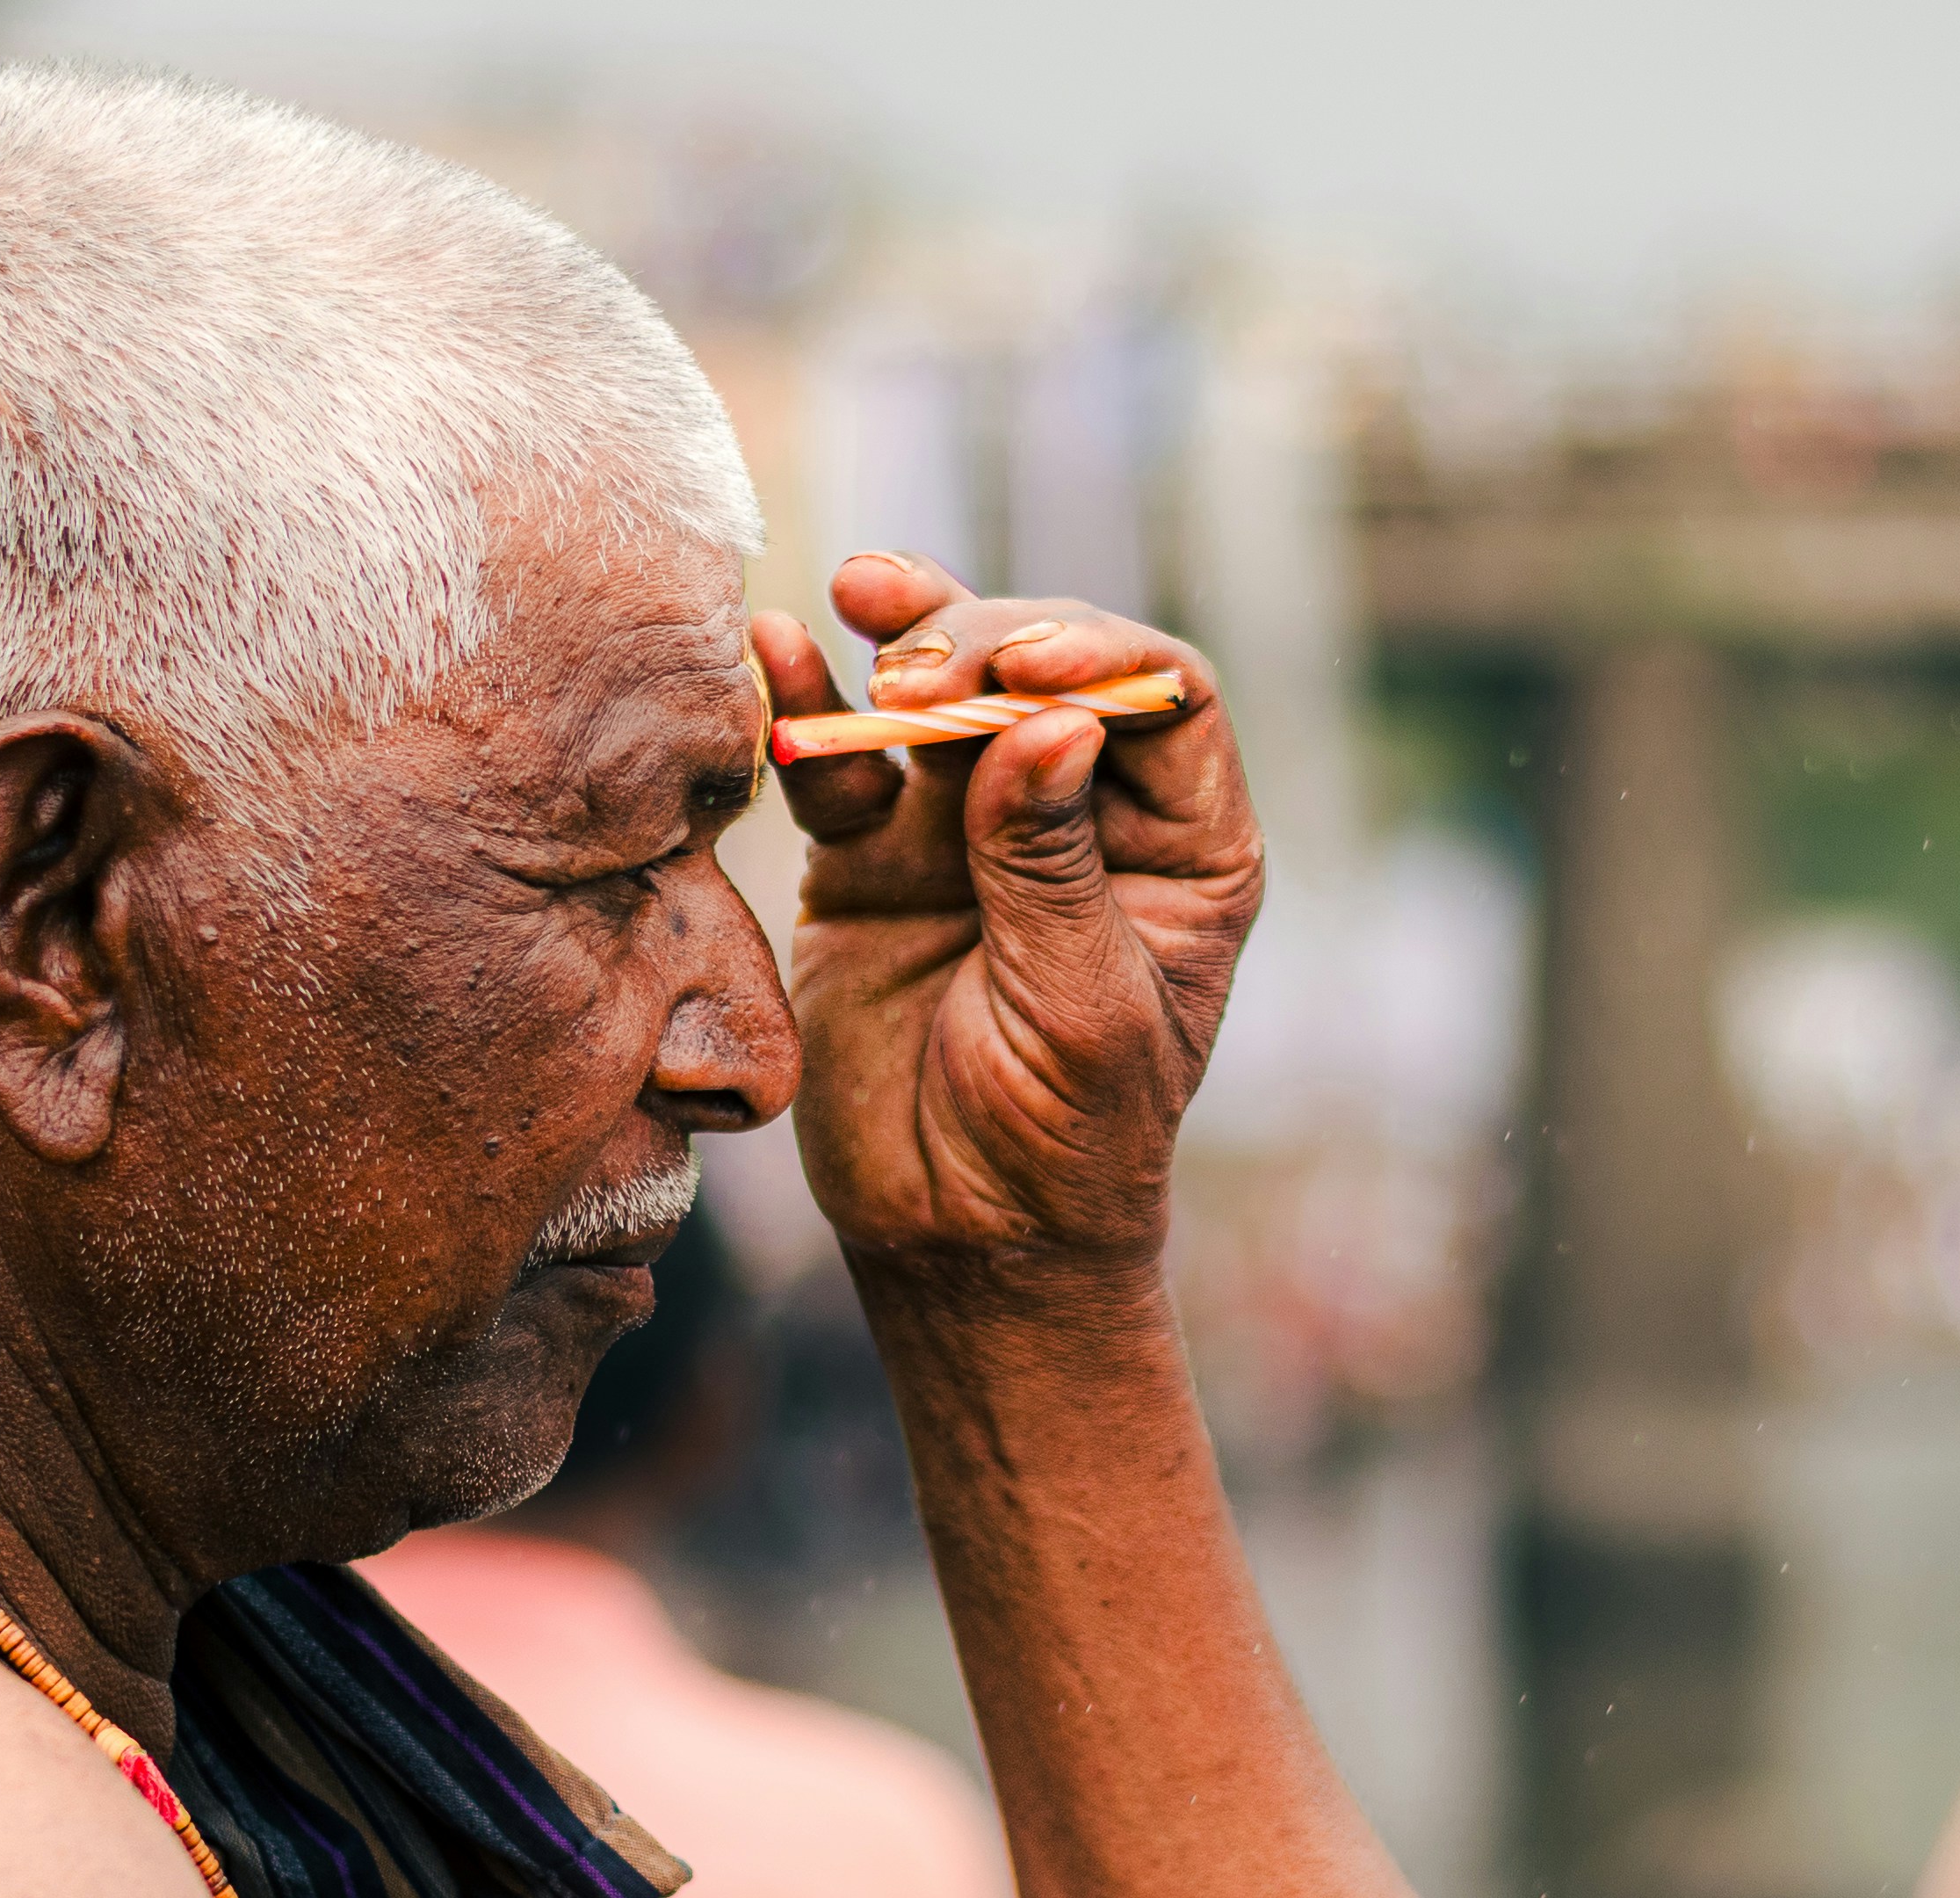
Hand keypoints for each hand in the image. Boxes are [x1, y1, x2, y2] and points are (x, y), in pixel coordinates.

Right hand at [756, 554, 1259, 1288]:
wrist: (956, 1240)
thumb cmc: (1061, 1141)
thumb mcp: (1081, 1009)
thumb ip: (1052, 867)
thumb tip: (1047, 722)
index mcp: (1184, 845)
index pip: (1164, 697)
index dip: (1099, 655)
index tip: (1026, 665)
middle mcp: (1084, 812)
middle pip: (1045, 667)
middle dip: (982, 639)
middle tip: (915, 671)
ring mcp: (974, 824)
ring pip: (944, 690)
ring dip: (902, 633)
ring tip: (854, 594)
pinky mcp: (874, 854)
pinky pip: (845, 761)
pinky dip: (809, 705)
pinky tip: (776, 652)